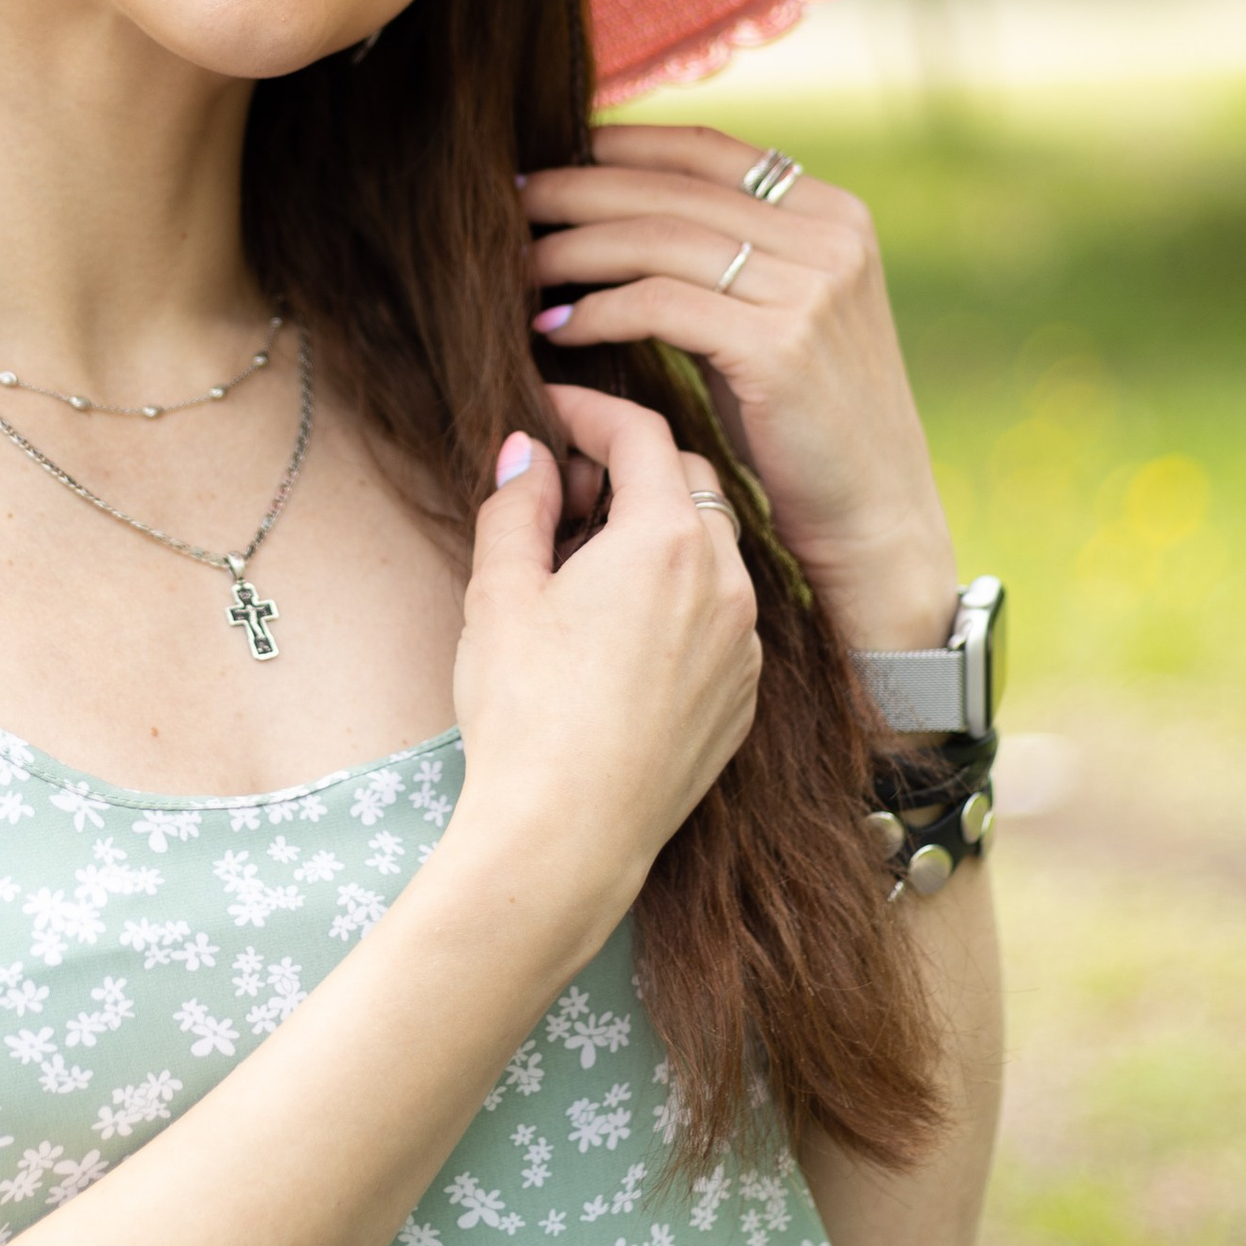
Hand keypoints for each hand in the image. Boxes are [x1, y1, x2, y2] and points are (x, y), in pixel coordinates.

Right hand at [450, 381, 762, 930]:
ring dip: (658, 534)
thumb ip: (516, 505)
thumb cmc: (526, 715)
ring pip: (712, 549)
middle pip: (688, 480)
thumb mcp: (500, 594)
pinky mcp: (743, 697)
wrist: (568, 836)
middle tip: (561, 494)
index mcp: (667, 539)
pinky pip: (723, 616)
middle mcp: (725, 580)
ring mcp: (745, 643)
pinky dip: (681, 597)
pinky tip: (622, 632)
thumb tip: (527, 455)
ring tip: (587, 567)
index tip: (548, 413)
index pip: (640, 432)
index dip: (587, 410)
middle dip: (627, 468)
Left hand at [518, 126, 957, 656]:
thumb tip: (615, 209)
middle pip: (670, 190)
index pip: (704, 150)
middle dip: (578, 189)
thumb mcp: (779, 314)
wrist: (874, 515)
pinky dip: (596, 311)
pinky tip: (554, 327)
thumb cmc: (805, 421)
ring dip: (572, 249)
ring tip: (517, 265)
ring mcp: (809, 288)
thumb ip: (728, 256)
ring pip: (656, 240)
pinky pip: (659, 307)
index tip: (548, 153)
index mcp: (831, 214)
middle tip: (509, 200)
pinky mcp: (779, 346)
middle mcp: (827, 238)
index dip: (618, 147)